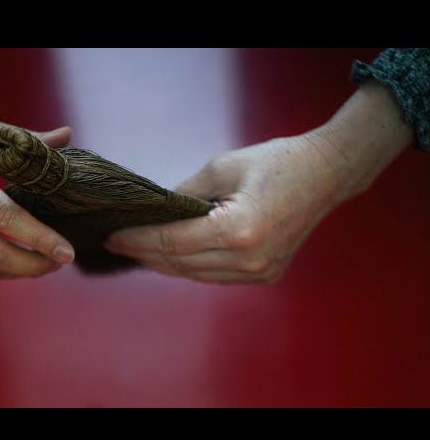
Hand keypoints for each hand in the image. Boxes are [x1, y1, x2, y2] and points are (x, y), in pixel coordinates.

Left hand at [105, 134, 346, 283]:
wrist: (325, 174)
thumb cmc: (277, 162)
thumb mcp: (222, 167)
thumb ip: (184, 194)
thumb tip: (156, 211)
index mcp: (236, 230)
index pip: (171, 242)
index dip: (138, 240)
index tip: (113, 236)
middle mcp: (247, 259)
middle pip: (179, 264)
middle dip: (145, 254)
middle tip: (118, 243)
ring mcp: (259, 272)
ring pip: (195, 275)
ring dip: (164, 264)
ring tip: (139, 249)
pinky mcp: (266, 275)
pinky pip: (215, 276)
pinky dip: (190, 267)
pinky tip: (172, 256)